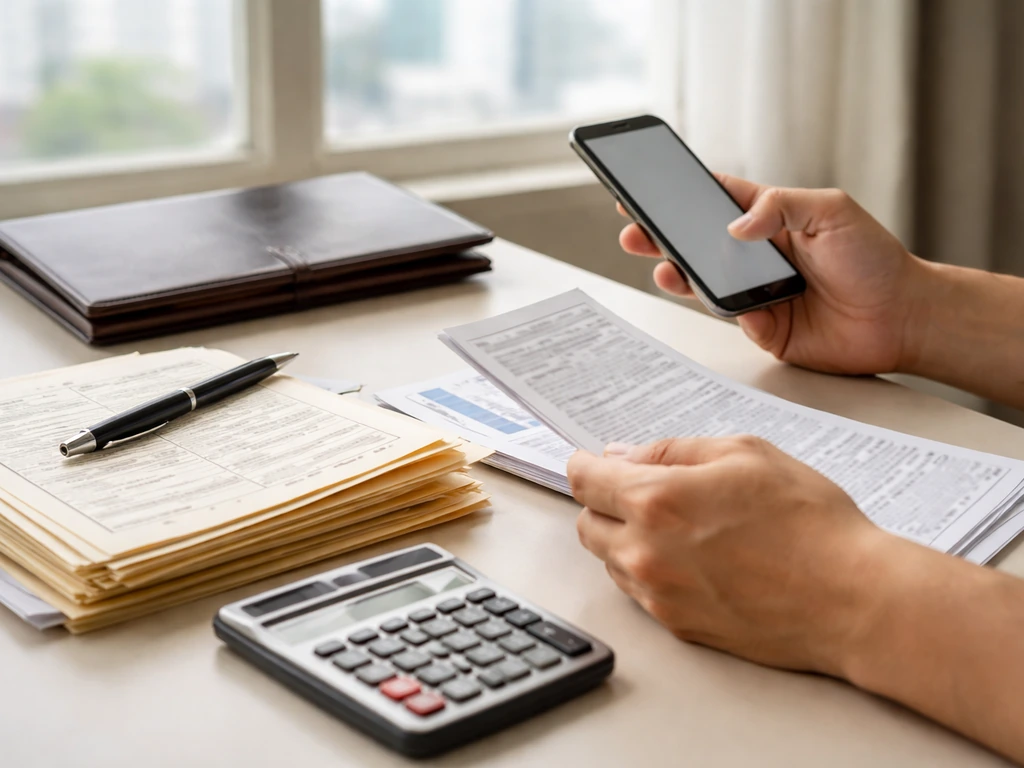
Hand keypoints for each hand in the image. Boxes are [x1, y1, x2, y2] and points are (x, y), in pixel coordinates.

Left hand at [568, 436, 895, 674]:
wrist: (852, 599)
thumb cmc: (810, 522)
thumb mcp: (745, 453)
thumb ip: (673, 450)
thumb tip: (625, 455)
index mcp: (657, 501)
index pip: (584, 480)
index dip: (585, 464)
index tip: (593, 462)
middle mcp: (646, 552)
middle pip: (586, 524)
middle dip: (605, 502)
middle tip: (644, 491)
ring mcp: (659, 595)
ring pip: (611, 560)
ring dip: (626, 539)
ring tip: (681, 527)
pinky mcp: (678, 626)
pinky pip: (640, 593)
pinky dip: (651, 572)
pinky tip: (694, 560)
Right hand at [618, 177, 933, 374]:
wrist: (902, 318)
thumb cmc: (875, 259)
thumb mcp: (831, 212)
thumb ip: (782, 206)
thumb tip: (735, 224)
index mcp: (772, 220)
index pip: (716, 200)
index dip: (679, 195)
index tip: (644, 188)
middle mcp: (758, 255)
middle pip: (697, 244)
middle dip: (661, 237)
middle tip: (634, 231)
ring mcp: (758, 292)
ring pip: (705, 283)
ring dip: (680, 275)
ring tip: (663, 268)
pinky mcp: (764, 328)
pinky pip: (734, 320)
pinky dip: (732, 313)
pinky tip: (740, 306)